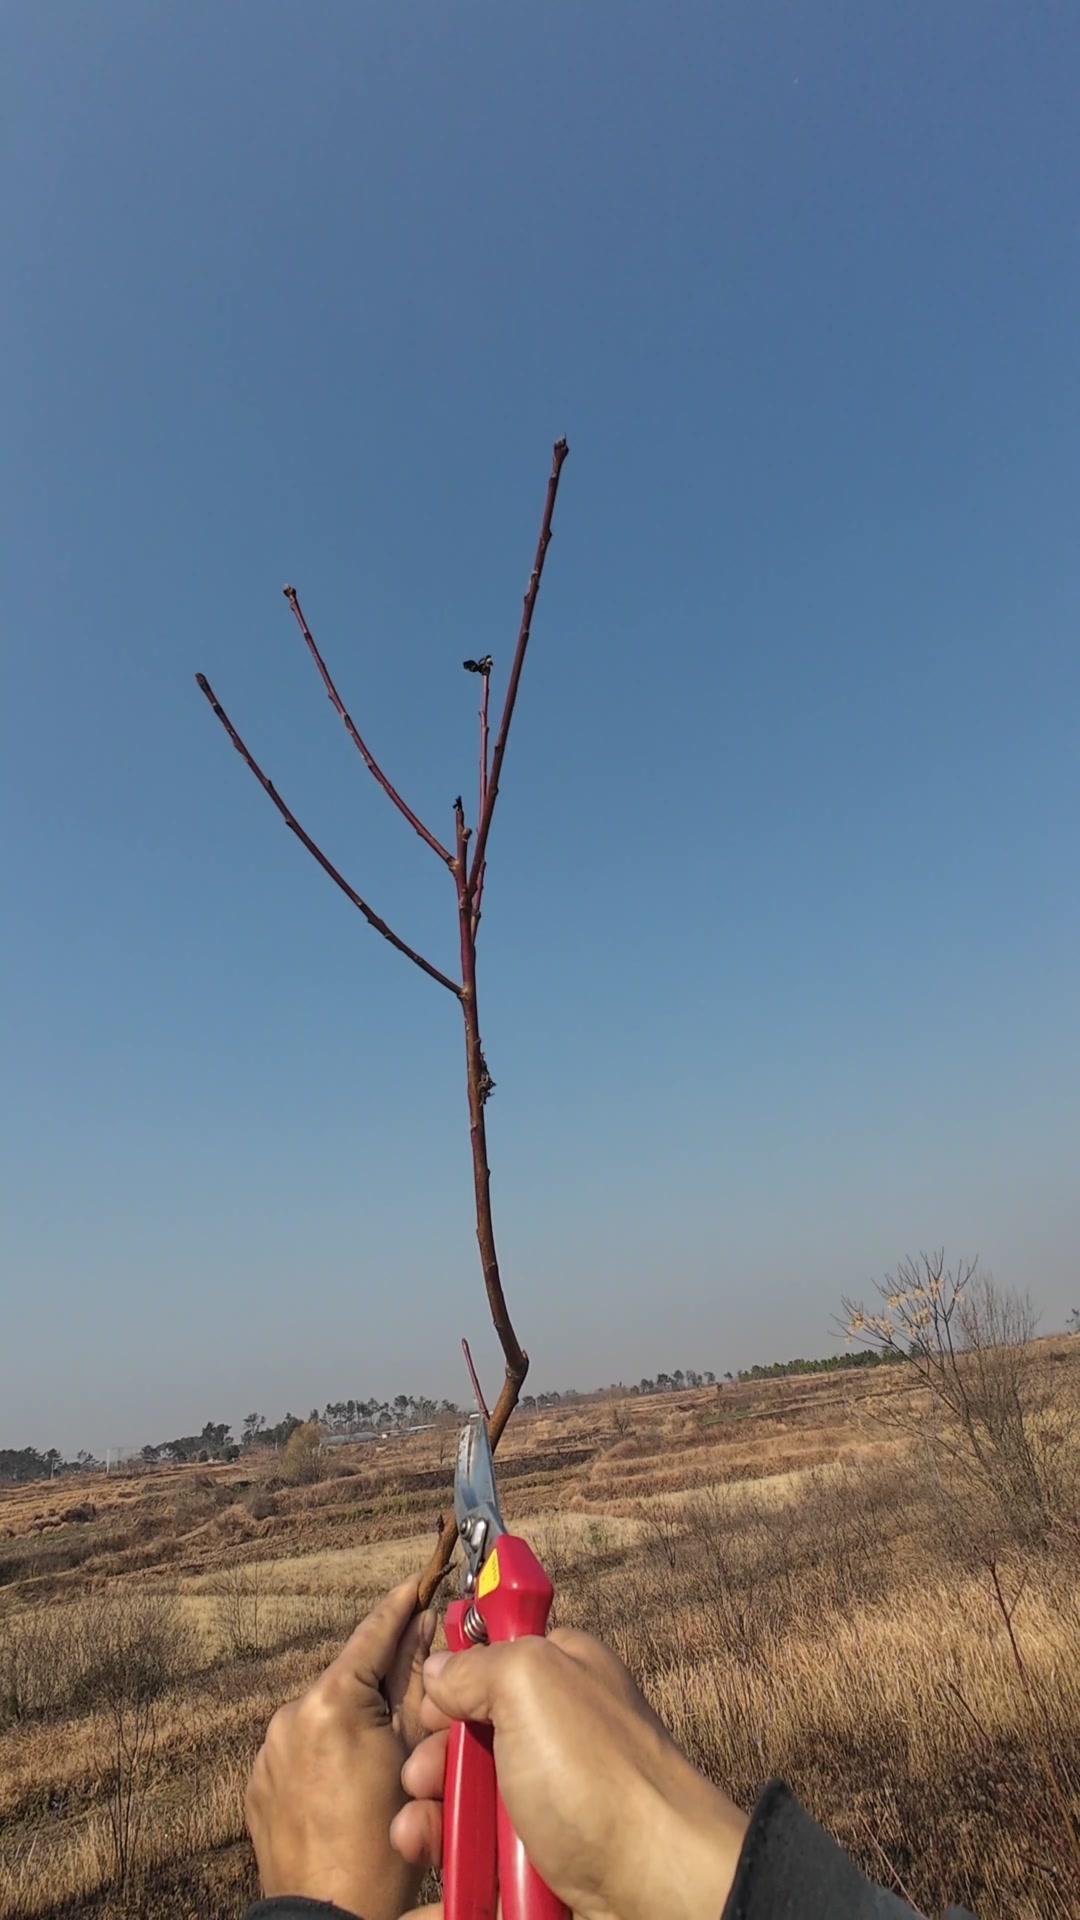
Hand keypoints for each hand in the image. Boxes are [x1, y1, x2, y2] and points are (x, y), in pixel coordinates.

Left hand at [246, 1579, 434, 1919]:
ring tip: (385, 1761)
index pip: (373, 1633)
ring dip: (354, 1722)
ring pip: (326, 1715)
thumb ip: (419, 1690)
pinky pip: (301, 1750)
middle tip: (420, 1696)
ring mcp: (269, 1750)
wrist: (329, 1917)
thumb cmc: (383, 1848)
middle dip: (384, 1683)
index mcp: (332, 1701)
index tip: (420, 1581)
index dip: (401, 1604)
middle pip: (350, 1677)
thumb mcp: (416, 1758)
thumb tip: (426, 1638)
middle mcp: (291, 1714)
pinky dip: (327, 1754)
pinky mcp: (258, 1783)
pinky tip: (350, 1787)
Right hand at [391, 1628, 748, 1919]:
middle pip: (472, 1742)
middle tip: (423, 1781)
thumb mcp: (531, 1684)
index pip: (494, 1661)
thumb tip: (442, 1669)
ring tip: (416, 1841)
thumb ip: (479, 1664)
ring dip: (433, 1825)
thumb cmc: (599, 1779)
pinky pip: (486, 1867)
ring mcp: (554, 1805)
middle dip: (435, 1764)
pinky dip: (458, 1876)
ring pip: (472, 1809)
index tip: (431, 1708)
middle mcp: (559, 1736)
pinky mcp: (545, 1866)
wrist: (657, 1891)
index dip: (455, 1683)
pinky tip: (443, 1882)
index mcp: (562, 1676)